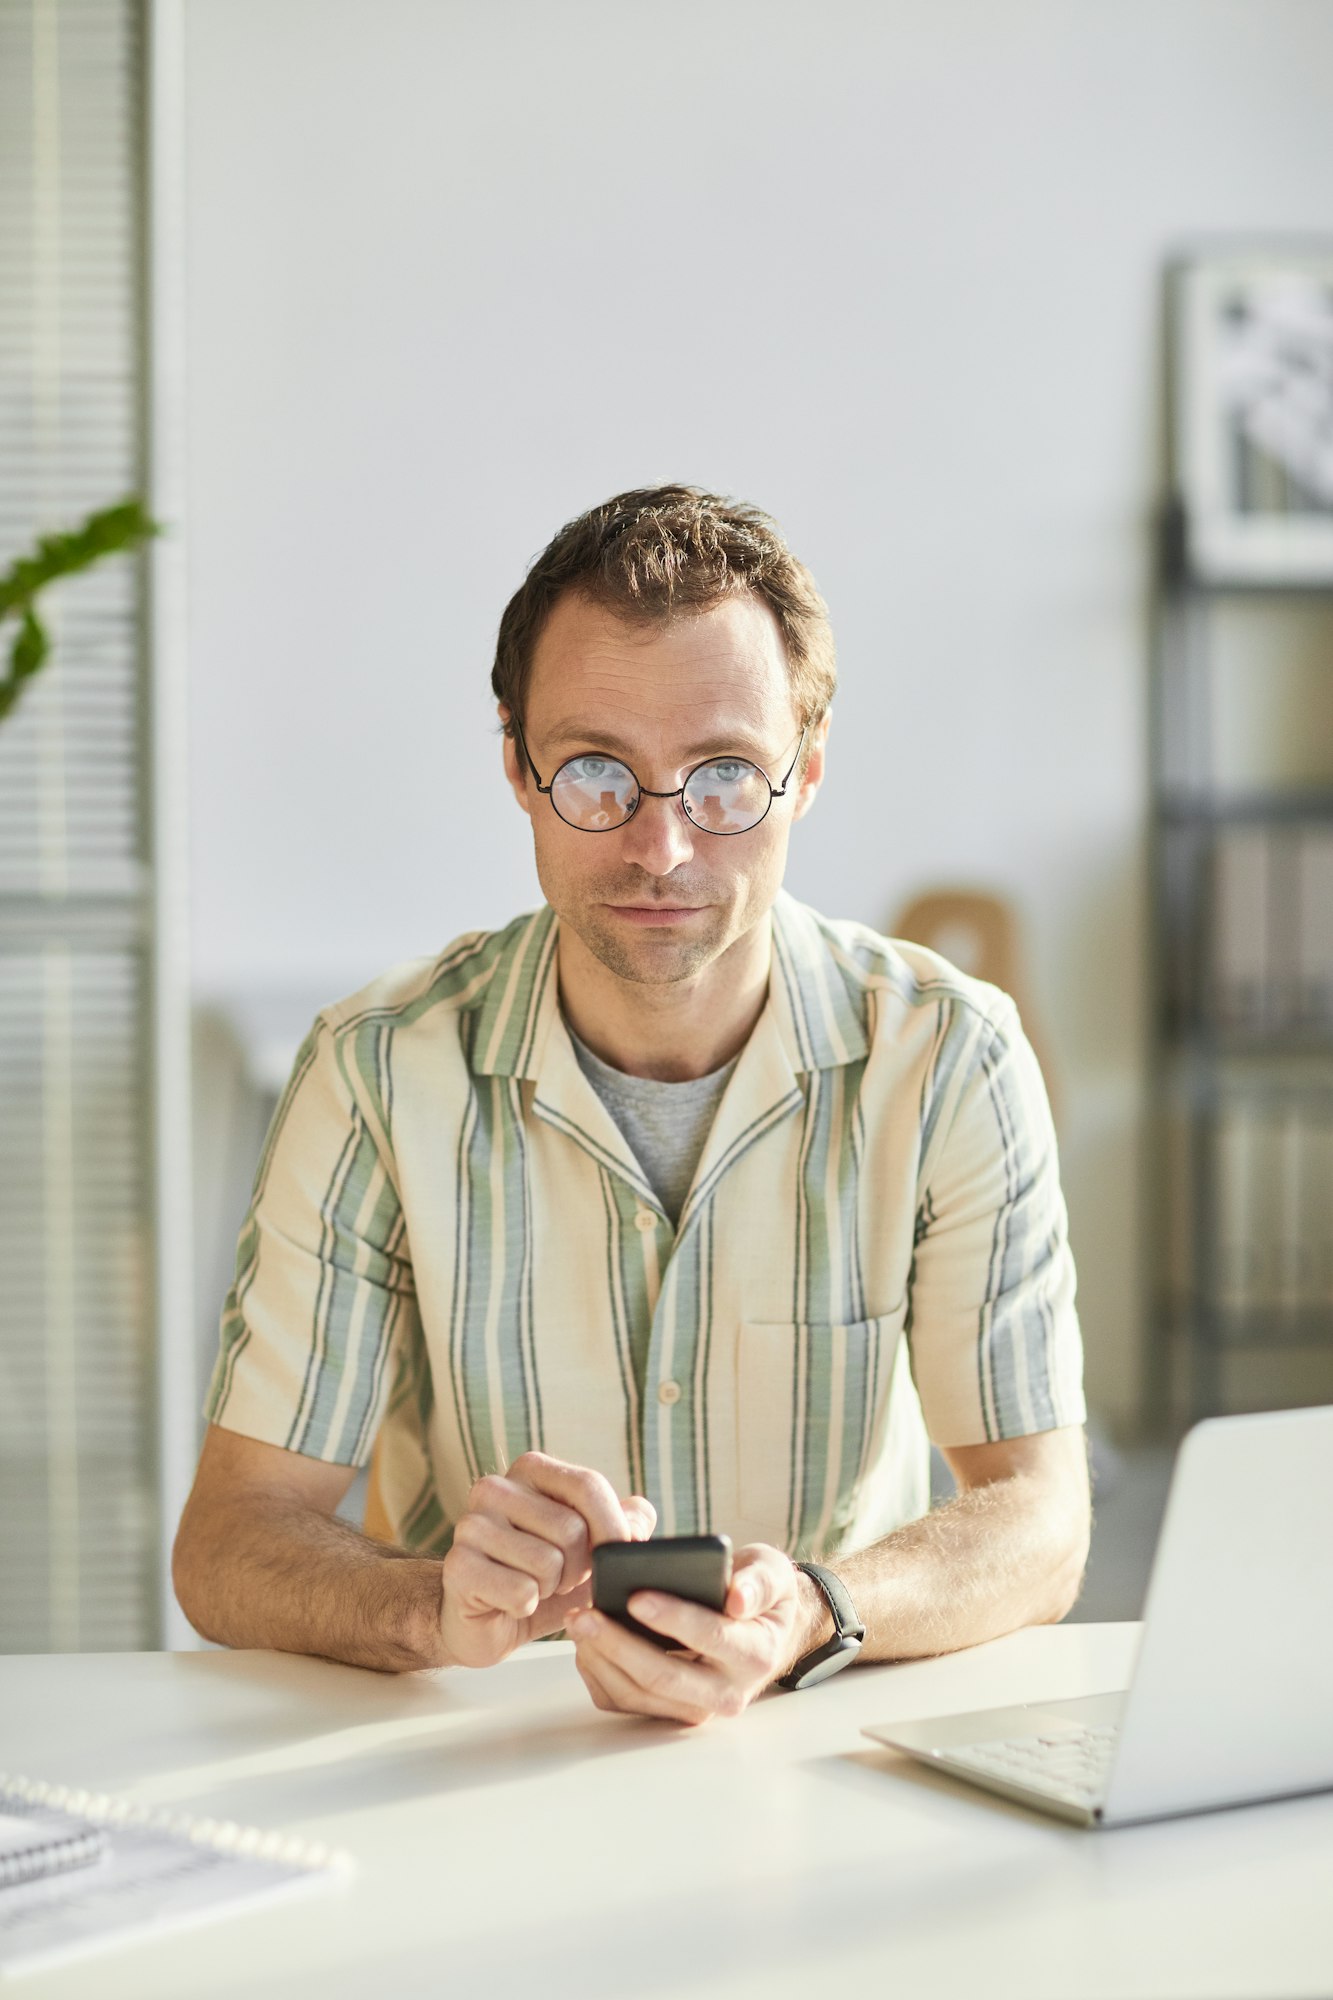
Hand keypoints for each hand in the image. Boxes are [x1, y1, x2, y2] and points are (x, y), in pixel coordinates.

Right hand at [440, 1451, 655, 1668]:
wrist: (486, 1622)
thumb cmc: (543, 1577)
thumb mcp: (592, 1547)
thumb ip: (624, 1525)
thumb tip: (640, 1518)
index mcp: (530, 1470)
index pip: (588, 1485)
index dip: (614, 1528)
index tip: (618, 1555)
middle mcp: (495, 1487)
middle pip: (571, 1529)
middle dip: (578, 1568)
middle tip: (558, 1577)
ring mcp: (471, 1524)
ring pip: (548, 1563)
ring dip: (550, 1589)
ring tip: (532, 1587)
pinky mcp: (458, 1565)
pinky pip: (522, 1591)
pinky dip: (527, 1607)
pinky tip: (510, 1603)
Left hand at [567, 1542, 820, 1723]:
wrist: (758, 1630)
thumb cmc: (759, 1594)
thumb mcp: (772, 1574)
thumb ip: (760, 1582)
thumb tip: (738, 1598)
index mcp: (756, 1654)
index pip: (711, 1637)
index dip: (674, 1618)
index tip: (636, 1596)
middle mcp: (727, 1692)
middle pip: (664, 1677)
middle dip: (620, 1644)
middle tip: (586, 1614)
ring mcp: (696, 1708)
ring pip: (638, 1694)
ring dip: (602, 1659)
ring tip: (580, 1622)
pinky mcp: (668, 1712)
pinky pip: (625, 1702)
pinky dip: (600, 1673)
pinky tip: (587, 1643)